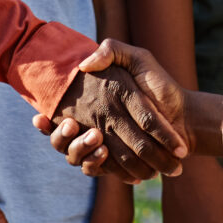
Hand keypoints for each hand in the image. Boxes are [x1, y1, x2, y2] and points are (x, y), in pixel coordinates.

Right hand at [52, 48, 186, 182]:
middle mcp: (94, 128)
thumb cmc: (160, 84)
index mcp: (93, 106)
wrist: (184, 113)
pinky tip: (104, 154)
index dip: (45, 122)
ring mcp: (105, 148)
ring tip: (95, 141)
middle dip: (62, 138)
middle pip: (64, 142)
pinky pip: (100, 170)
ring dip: (81, 151)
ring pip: (78, 159)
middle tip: (68, 126)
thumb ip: (113, 52)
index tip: (38, 118)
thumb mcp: (138, 60)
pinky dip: (101, 166)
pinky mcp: (119, 164)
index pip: (58, 117)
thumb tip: (85, 63)